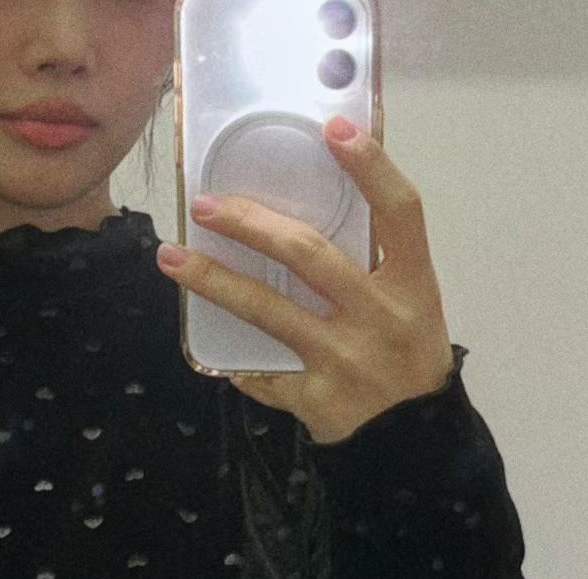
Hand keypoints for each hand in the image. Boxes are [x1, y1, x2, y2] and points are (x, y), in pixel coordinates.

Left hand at [156, 116, 455, 445]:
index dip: (371, 166)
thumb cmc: (408, 356)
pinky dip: (238, 361)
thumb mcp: (412, 304)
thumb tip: (309, 208)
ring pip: (269, 310)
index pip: (400, 211)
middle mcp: (380, 317)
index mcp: (413, 284)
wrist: (415, 441)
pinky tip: (213, 349)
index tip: (332, 129)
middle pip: (310, 255)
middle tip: (206, 205)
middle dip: (252, 225)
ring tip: (172, 257)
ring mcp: (345, 360)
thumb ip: (373, 262)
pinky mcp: (316, 399)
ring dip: (214, 281)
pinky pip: (264, 373)